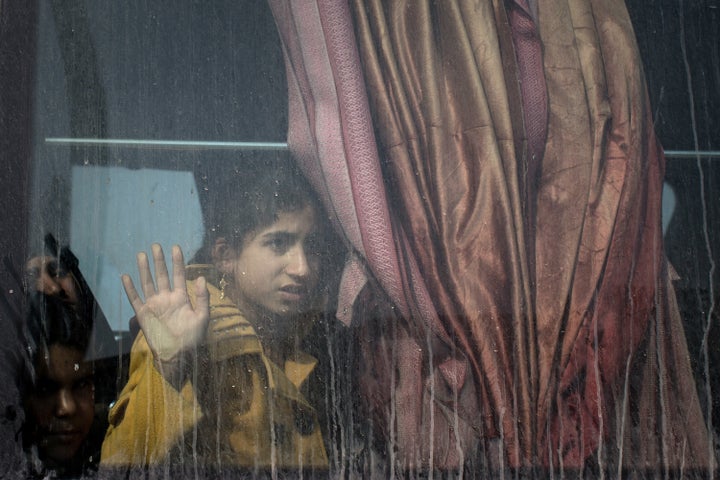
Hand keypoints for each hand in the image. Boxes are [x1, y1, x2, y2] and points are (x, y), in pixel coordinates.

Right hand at [122, 244, 209, 361]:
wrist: (178, 356)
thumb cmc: (193, 338)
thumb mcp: (203, 317)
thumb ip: (203, 297)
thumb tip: (200, 277)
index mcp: (182, 298)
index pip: (179, 275)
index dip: (178, 262)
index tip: (176, 247)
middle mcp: (167, 299)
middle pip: (162, 276)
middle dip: (159, 261)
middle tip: (156, 245)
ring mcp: (154, 306)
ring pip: (148, 283)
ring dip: (144, 269)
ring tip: (141, 254)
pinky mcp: (143, 315)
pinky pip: (135, 299)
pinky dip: (130, 288)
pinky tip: (126, 276)